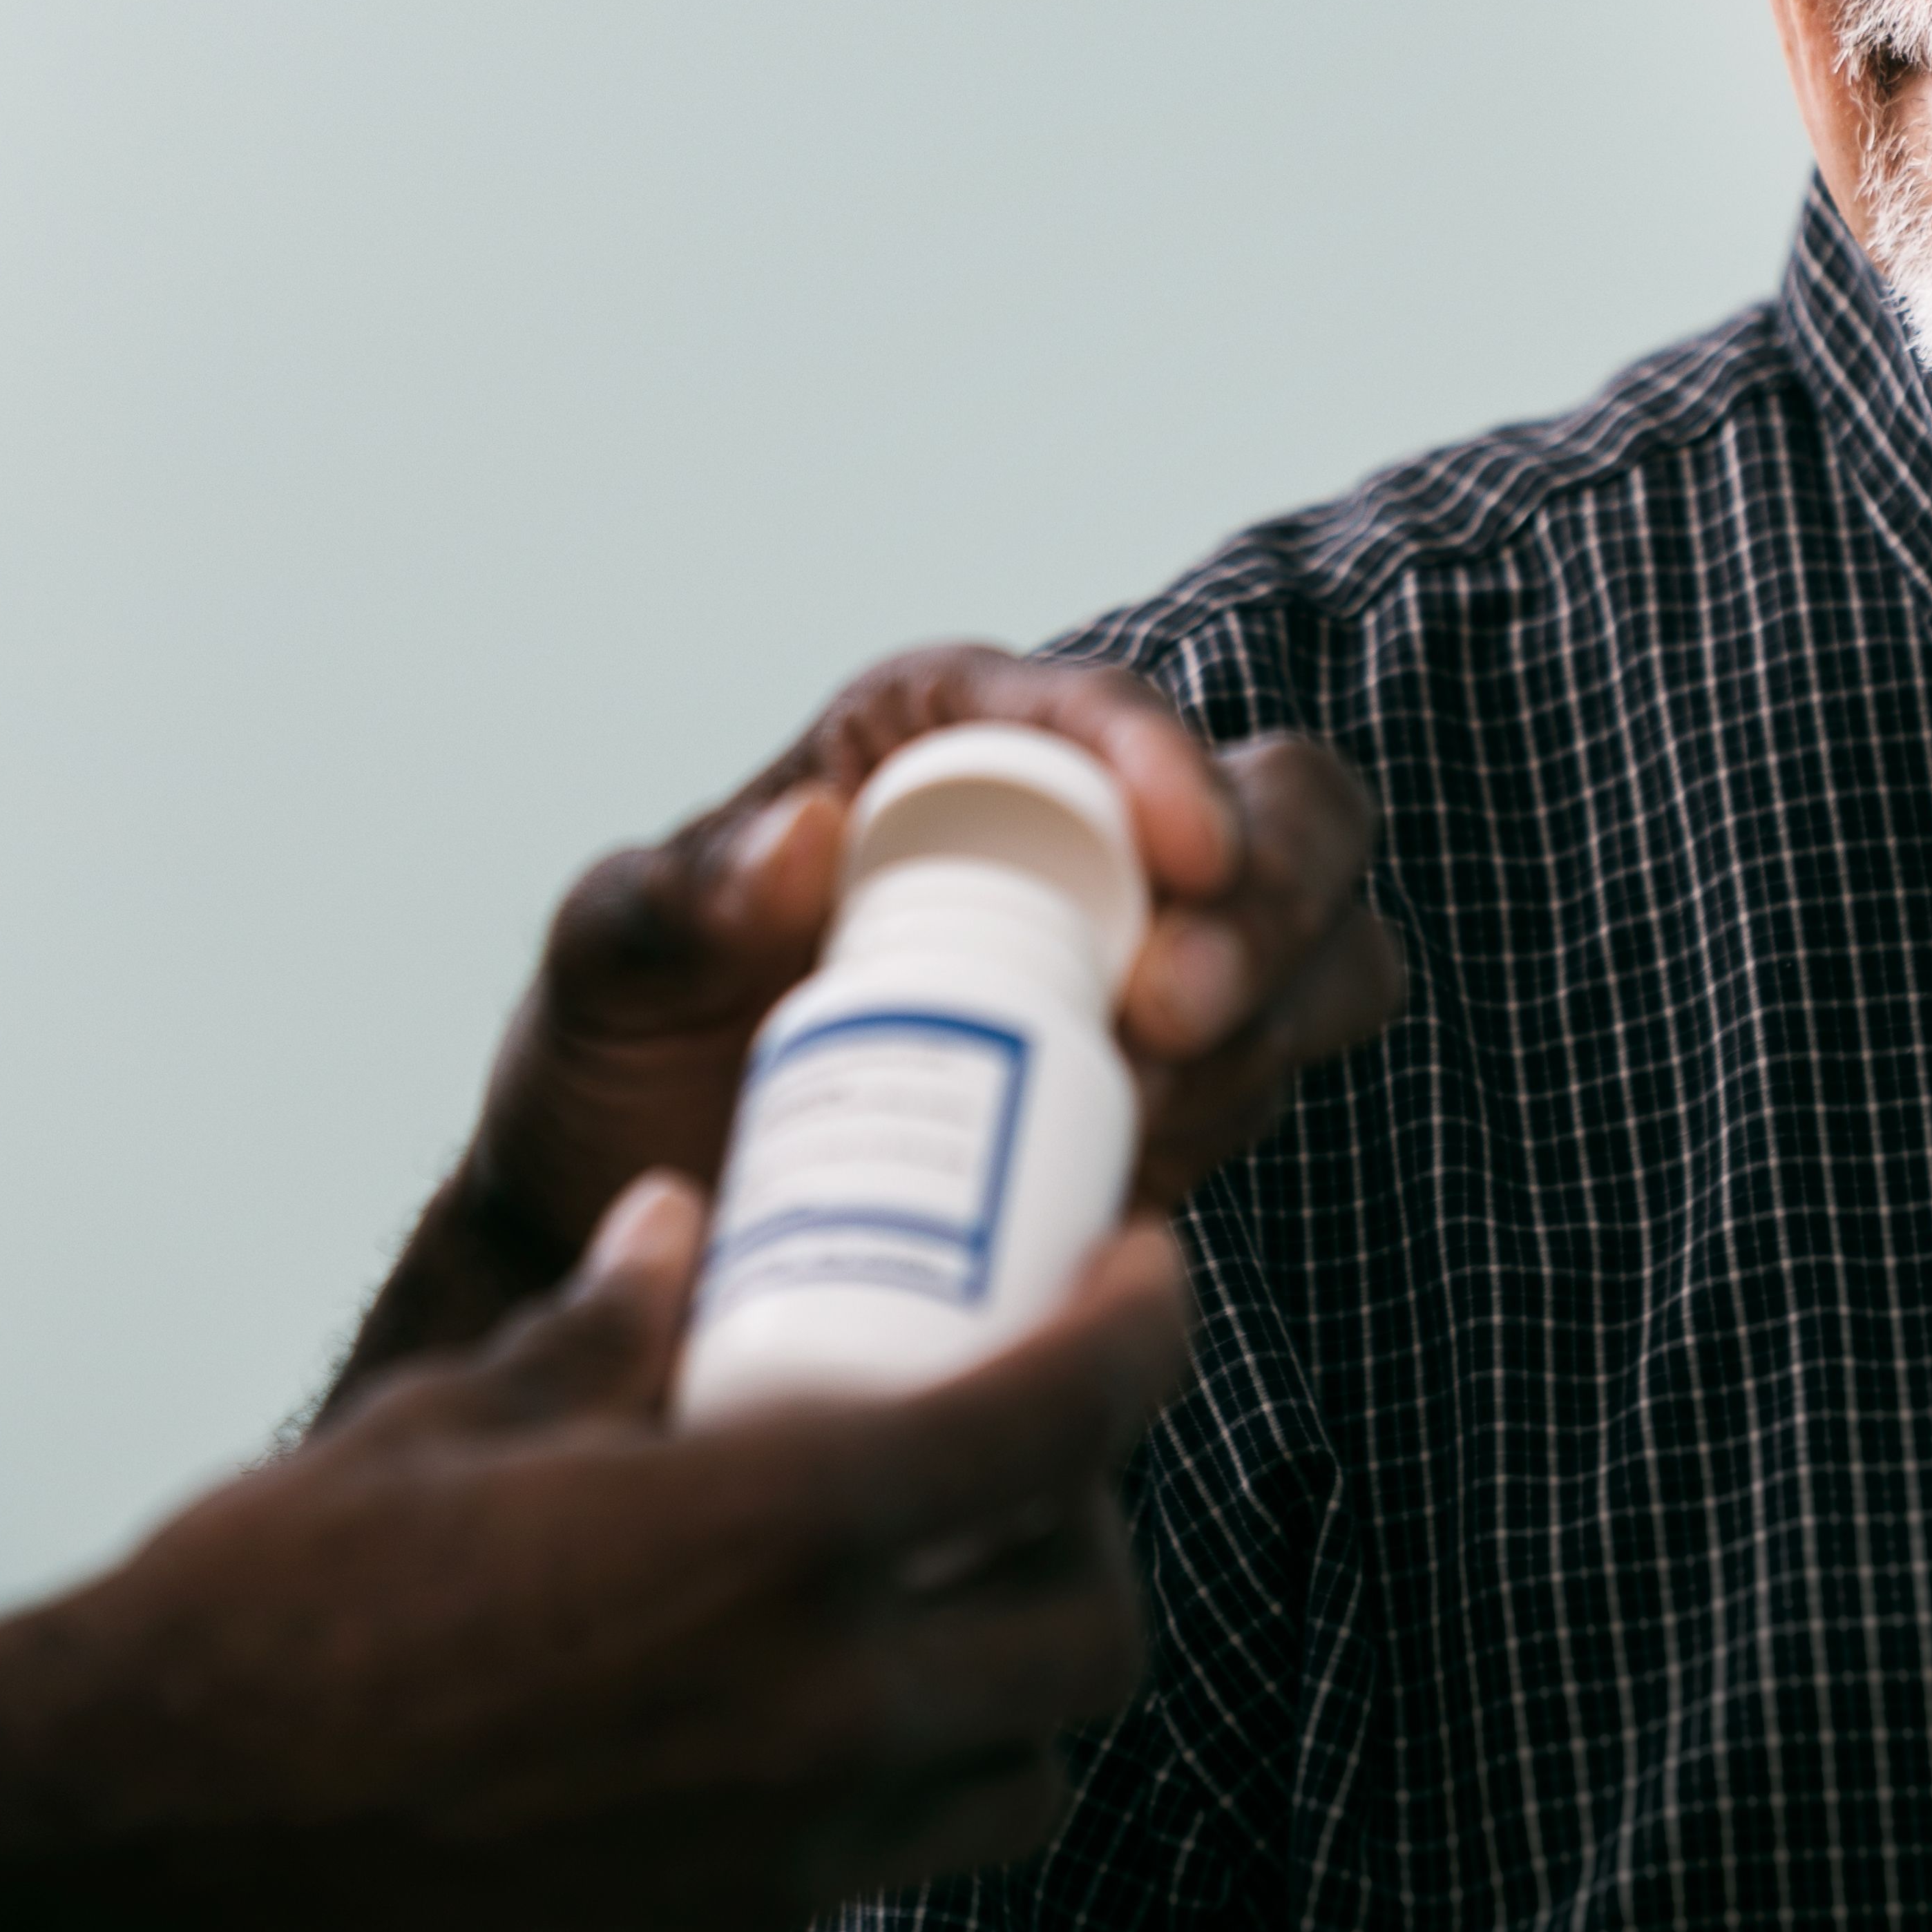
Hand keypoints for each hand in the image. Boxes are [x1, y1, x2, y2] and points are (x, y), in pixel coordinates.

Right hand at [58, 1178, 1192, 1931]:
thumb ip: (595, 1329)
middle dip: (1102, 1515)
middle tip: (1037, 1425)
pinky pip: (906, 1849)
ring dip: (1030, 1661)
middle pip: (1094, 1628)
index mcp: (770, 1541)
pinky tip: (835, 1676)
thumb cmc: (273, 1618)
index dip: (1145, 1330)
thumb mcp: (445, 1425)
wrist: (151, 1844)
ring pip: (1027, 1768)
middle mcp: (816, 1709)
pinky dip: (926, 1763)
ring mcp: (780, 1845)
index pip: (1064, 1423)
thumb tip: (675, 1233)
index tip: (1146, 1270)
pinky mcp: (724, 1927)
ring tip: (957, 1568)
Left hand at [430, 645, 1397, 1328]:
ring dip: (1272, 1017)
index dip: (1164, 757)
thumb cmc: (625, 1058)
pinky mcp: (1180, 1078)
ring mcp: (1148, 951)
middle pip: (1282, 804)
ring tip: (1144, 1112)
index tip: (1186, 853)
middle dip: (1272, 898)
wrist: (656, 1225)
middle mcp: (1076, 824)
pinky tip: (1142, 1171)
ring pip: (1321, 938)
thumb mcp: (609, 967)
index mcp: (942, 740)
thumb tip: (800, 838)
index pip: (1094, 706)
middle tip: (1169, 1018)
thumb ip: (672, 900)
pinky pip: (1283, 1064)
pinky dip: (1248, 1106)